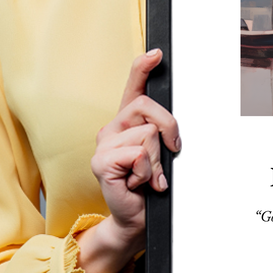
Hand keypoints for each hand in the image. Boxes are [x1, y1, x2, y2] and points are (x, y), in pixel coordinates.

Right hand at [76, 49, 180, 272]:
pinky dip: (147, 172)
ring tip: (148, 176)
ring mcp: (103, 144)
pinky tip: (138, 183)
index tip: (157, 53)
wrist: (136, 218)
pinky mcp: (101, 162)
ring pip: (148, 134)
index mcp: (127, 122)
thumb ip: (162, 134)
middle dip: (169, 129)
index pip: (133, 87)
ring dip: (157, 160)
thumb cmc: (149, 185)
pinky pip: (138, 154)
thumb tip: (171, 126)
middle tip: (169, 153)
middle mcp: (112, 128)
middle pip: (148, 107)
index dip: (143, 67)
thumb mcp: (161, 153)